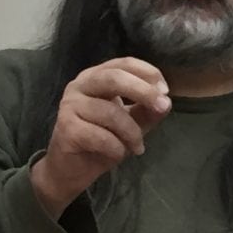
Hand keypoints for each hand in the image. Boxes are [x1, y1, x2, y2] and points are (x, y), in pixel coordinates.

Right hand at [30, 57, 170, 218]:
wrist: (71, 169)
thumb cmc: (102, 141)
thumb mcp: (131, 123)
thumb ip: (147, 111)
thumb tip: (166, 102)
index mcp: (97, 77)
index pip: (124, 63)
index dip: (148, 73)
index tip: (165, 92)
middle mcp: (80, 85)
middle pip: (114, 78)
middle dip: (143, 91)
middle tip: (162, 107)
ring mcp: (70, 105)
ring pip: (111, 112)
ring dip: (132, 133)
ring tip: (137, 147)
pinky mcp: (66, 128)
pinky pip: (100, 136)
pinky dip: (117, 148)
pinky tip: (118, 154)